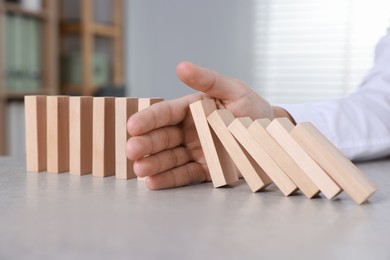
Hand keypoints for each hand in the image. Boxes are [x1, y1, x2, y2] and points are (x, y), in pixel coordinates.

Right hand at [126, 61, 285, 189]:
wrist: (273, 137)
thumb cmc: (253, 110)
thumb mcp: (234, 90)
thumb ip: (208, 80)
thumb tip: (181, 66)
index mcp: (192, 110)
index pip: (165, 114)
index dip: (148, 119)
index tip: (132, 125)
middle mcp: (189, 131)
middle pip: (162, 137)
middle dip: (145, 144)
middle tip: (131, 150)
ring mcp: (195, 152)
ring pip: (169, 158)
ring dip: (153, 164)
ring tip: (139, 170)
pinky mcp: (205, 170)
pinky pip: (184, 175)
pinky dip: (169, 179)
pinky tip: (153, 182)